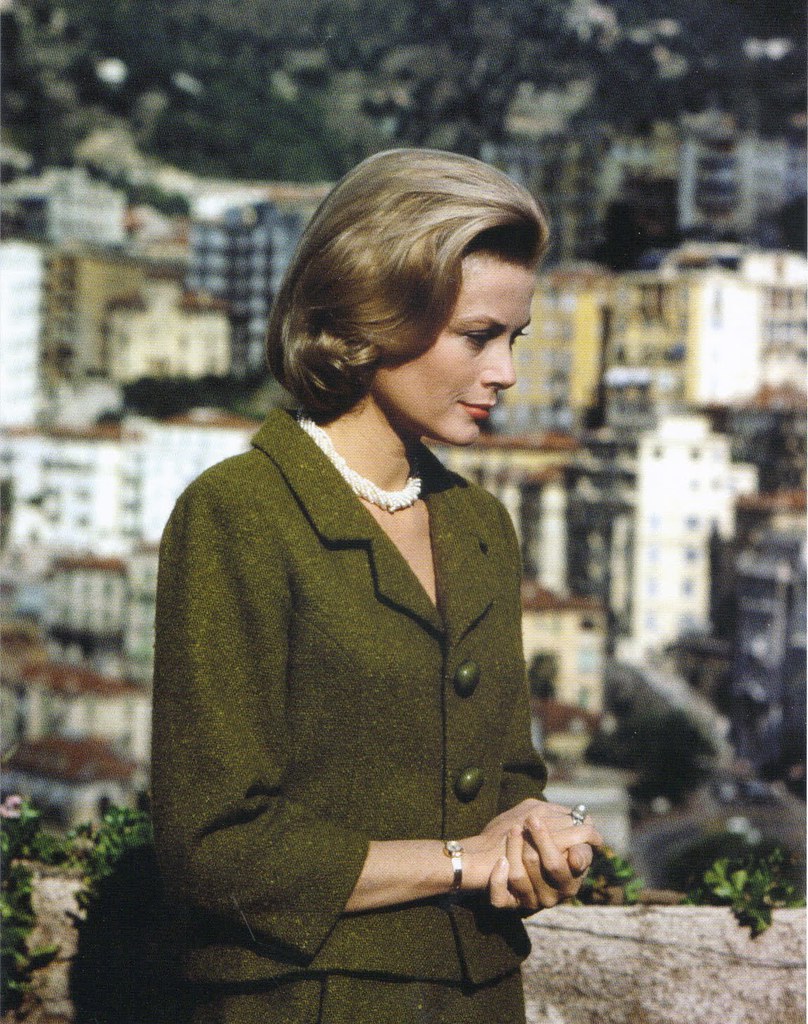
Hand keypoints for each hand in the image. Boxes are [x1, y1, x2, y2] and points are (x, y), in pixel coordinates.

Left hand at [484, 802, 603, 910]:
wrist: (523, 861)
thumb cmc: (556, 850)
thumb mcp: (575, 848)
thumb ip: (580, 846)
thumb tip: (577, 858)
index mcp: (568, 883)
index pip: (555, 864)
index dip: (544, 841)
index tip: (535, 818)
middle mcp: (550, 897)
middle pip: (535, 866)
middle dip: (529, 839)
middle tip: (527, 817)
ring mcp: (528, 901)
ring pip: (517, 876)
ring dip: (513, 848)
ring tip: (513, 829)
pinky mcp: (508, 904)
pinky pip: (499, 898)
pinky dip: (498, 879)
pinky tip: (501, 861)